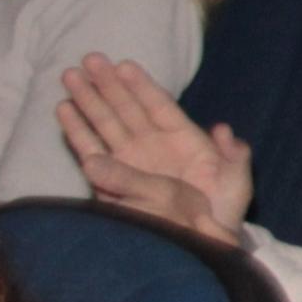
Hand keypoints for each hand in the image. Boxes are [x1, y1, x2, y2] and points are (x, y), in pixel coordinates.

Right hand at [57, 54, 253, 236]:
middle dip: (107, 84)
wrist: (201, 243)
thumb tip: (222, 129)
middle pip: (126, 108)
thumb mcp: (237, 183)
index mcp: (184, 141)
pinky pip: (91, 150)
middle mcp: (153, 146)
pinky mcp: (111, 181)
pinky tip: (64, 110)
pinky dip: (77, 131)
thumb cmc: (222, 213)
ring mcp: (131, 161)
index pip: (158, 106)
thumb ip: (234, 155)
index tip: (124, 64)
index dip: (141, 85)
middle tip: (89, 58)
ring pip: (105, 123)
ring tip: (70, 76)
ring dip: (87, 100)